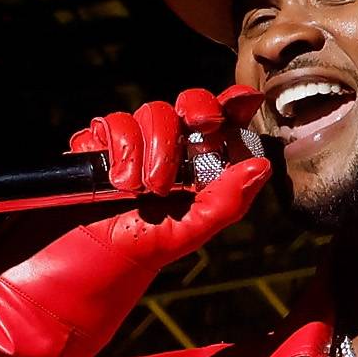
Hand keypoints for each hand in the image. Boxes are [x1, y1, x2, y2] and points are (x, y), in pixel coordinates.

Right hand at [65, 85, 269, 265]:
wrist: (95, 257)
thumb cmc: (147, 244)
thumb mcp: (194, 229)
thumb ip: (228, 200)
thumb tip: (262, 166)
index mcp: (200, 160)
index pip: (222, 118)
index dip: (235, 102)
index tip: (246, 99)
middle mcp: (171, 142)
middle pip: (189, 104)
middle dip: (193, 116)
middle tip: (191, 142)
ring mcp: (136, 138)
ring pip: (153, 111)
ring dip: (151, 151)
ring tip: (142, 189)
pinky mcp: (101, 139)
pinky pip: (113, 123)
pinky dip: (120, 150)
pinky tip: (119, 182)